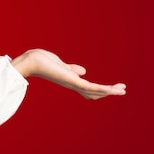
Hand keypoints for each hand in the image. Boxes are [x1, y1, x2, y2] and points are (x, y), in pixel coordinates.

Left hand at [11, 49, 126, 99]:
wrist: (31, 61)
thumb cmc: (42, 61)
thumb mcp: (60, 65)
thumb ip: (71, 69)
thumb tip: (83, 71)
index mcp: (70, 81)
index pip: (87, 89)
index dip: (100, 91)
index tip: (112, 89)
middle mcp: (72, 84)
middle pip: (94, 92)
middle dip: (108, 92)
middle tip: (123, 90)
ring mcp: (72, 83)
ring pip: (95, 90)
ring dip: (110, 91)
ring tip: (123, 90)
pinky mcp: (71, 80)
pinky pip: (89, 87)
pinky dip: (101, 89)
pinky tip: (111, 89)